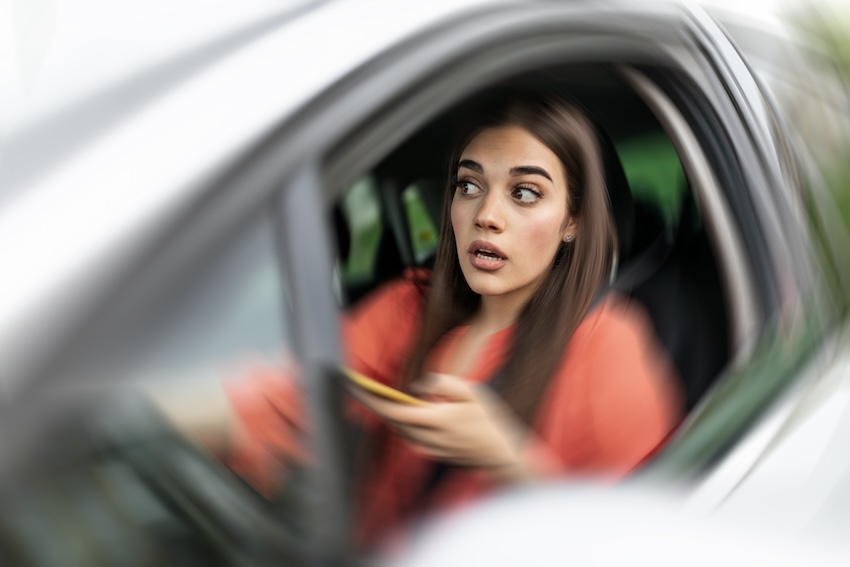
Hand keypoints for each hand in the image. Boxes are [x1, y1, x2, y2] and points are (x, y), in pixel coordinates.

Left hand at [349, 373, 528, 476]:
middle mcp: (426, 438)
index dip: (368, 397)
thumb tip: (418, 385)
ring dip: (385, 411)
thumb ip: (442, 383)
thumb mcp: (472, 392)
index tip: (353, 384)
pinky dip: (399, 420)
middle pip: (390, 419)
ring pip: (397, 428)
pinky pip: (407, 434)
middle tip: (357, 384)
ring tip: (373, 393)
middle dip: (372, 402)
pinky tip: (399, 407)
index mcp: (435, 420)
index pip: (391, 410)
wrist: (501, 454)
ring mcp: (427, 448)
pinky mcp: (430, 452)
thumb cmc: (488, 420)